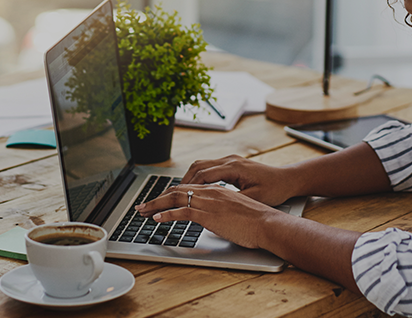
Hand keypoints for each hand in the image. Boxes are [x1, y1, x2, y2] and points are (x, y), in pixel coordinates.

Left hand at [134, 183, 287, 248]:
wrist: (268, 223)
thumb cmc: (257, 221)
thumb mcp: (236, 212)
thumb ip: (222, 212)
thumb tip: (214, 221)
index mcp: (217, 190)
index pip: (187, 188)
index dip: (170, 194)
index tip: (158, 200)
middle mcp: (211, 192)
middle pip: (177, 191)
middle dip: (157, 198)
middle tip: (142, 206)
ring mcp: (209, 202)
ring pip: (175, 198)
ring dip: (156, 205)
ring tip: (142, 211)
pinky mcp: (209, 214)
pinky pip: (182, 212)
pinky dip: (166, 214)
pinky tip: (156, 219)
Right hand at [180, 155, 297, 206]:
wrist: (288, 179)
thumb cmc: (275, 189)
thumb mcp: (254, 198)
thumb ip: (232, 200)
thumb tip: (212, 207)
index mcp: (234, 167)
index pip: (202, 175)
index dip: (187, 188)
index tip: (175, 198)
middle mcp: (229, 160)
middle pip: (197, 167)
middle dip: (182, 182)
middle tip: (170, 196)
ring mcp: (230, 160)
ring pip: (201, 165)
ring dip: (188, 179)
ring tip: (179, 194)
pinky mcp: (232, 165)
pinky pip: (208, 168)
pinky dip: (198, 178)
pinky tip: (194, 190)